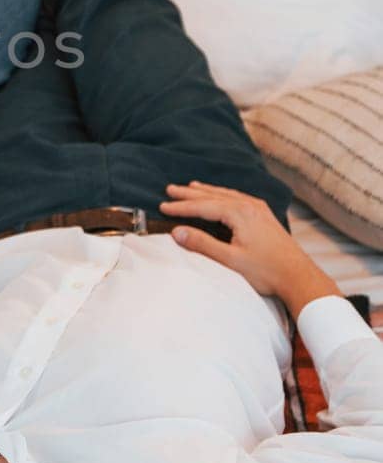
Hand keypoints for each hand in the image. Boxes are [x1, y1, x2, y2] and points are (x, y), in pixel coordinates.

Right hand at [160, 182, 338, 314]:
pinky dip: (223, 195)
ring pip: (226, 195)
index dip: (181, 207)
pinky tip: (222, 197)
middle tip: (170, 189)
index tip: (163, 206)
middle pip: (213, 196)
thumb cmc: (266, 271)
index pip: (203, 206)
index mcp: (239, 213)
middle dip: (190, 194)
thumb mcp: (230, 260)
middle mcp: (249, 206)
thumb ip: (203, 244)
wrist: (299, 276)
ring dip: (207, 192)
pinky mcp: (265, 216)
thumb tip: (177, 232)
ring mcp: (259, 209)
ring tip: (191, 187)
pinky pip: (239, 198)